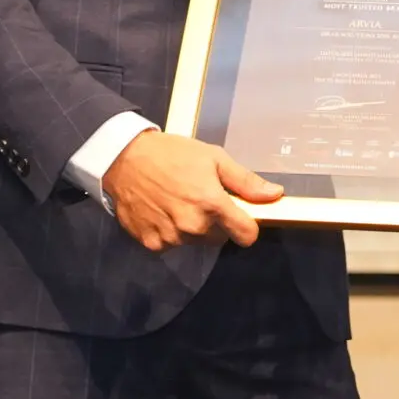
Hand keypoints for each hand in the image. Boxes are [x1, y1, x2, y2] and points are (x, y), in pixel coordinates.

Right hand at [103, 129, 283, 250]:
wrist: (124, 158)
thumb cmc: (171, 154)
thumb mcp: (214, 158)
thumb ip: (245, 181)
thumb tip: (274, 194)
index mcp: (211, 204)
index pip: (246, 235)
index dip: (248, 227)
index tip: (242, 217)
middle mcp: (192, 226)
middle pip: (220, 238)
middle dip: (217, 222)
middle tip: (201, 197)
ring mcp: (170, 237)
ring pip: (195, 241)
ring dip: (193, 227)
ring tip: (179, 201)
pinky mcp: (151, 243)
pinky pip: (171, 244)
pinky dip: (170, 232)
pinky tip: (163, 210)